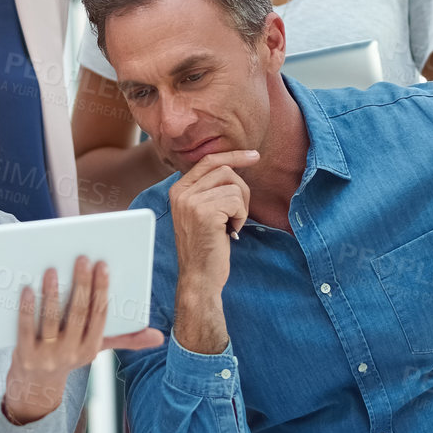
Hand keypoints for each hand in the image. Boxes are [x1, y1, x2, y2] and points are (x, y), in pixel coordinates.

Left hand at [4, 258, 163, 423]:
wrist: (35, 385)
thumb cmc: (68, 354)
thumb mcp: (95, 348)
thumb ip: (125, 339)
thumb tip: (159, 337)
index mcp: (91, 348)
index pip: (99, 315)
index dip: (101, 289)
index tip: (102, 265)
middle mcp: (71, 354)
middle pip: (78, 314)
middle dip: (82, 285)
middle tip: (82, 259)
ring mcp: (47, 356)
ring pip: (51, 321)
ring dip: (52, 294)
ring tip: (52, 270)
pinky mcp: (25, 356)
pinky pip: (25, 329)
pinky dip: (27, 308)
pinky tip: (28, 289)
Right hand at [168, 150, 257, 353]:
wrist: (199, 277)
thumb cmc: (206, 246)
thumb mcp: (201, 212)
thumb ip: (208, 189)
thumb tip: (232, 164)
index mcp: (178, 190)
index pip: (209, 160)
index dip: (233, 155)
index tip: (253, 156)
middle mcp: (181, 193)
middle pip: (225, 170)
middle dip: (242, 190)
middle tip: (239, 214)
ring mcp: (191, 202)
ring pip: (234, 186)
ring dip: (241, 208)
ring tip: (230, 226)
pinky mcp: (205, 212)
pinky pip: (237, 201)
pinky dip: (241, 217)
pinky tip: (230, 232)